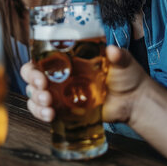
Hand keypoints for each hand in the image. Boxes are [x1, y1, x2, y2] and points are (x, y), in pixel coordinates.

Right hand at [21, 45, 150, 125]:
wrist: (134, 102)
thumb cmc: (127, 77)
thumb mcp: (123, 61)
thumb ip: (118, 56)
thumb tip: (112, 50)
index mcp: (69, 60)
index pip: (42, 58)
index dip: (34, 65)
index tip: (41, 74)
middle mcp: (61, 75)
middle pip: (32, 77)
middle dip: (32, 83)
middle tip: (43, 89)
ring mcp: (61, 94)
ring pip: (35, 96)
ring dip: (36, 101)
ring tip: (49, 106)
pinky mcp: (65, 110)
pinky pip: (44, 111)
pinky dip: (41, 114)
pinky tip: (50, 115)